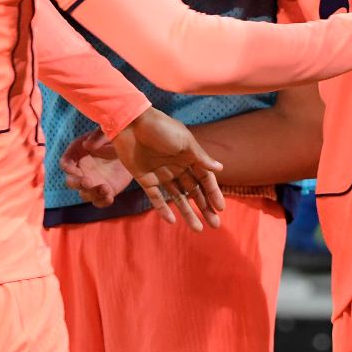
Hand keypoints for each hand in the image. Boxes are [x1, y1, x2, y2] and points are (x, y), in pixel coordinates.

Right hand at [60, 129, 132, 206]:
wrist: (133, 148)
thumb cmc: (116, 136)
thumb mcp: (108, 132)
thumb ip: (98, 136)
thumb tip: (87, 145)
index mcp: (77, 153)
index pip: (66, 163)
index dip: (68, 168)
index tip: (76, 170)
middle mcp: (81, 170)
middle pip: (71, 182)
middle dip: (77, 183)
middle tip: (88, 182)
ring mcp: (92, 182)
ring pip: (84, 194)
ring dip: (91, 194)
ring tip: (105, 188)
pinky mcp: (104, 191)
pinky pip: (98, 201)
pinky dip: (102, 201)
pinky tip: (110, 197)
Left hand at [111, 108, 225, 231]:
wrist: (131, 123)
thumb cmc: (160, 128)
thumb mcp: (184, 141)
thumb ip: (200, 157)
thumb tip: (220, 168)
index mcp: (188, 157)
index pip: (204, 178)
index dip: (213, 193)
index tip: (220, 208)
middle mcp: (177, 167)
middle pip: (194, 191)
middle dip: (205, 207)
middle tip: (215, 225)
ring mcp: (161, 174)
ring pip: (178, 198)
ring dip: (188, 212)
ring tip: (198, 229)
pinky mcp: (145, 179)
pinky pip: (156, 198)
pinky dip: (163, 209)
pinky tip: (172, 221)